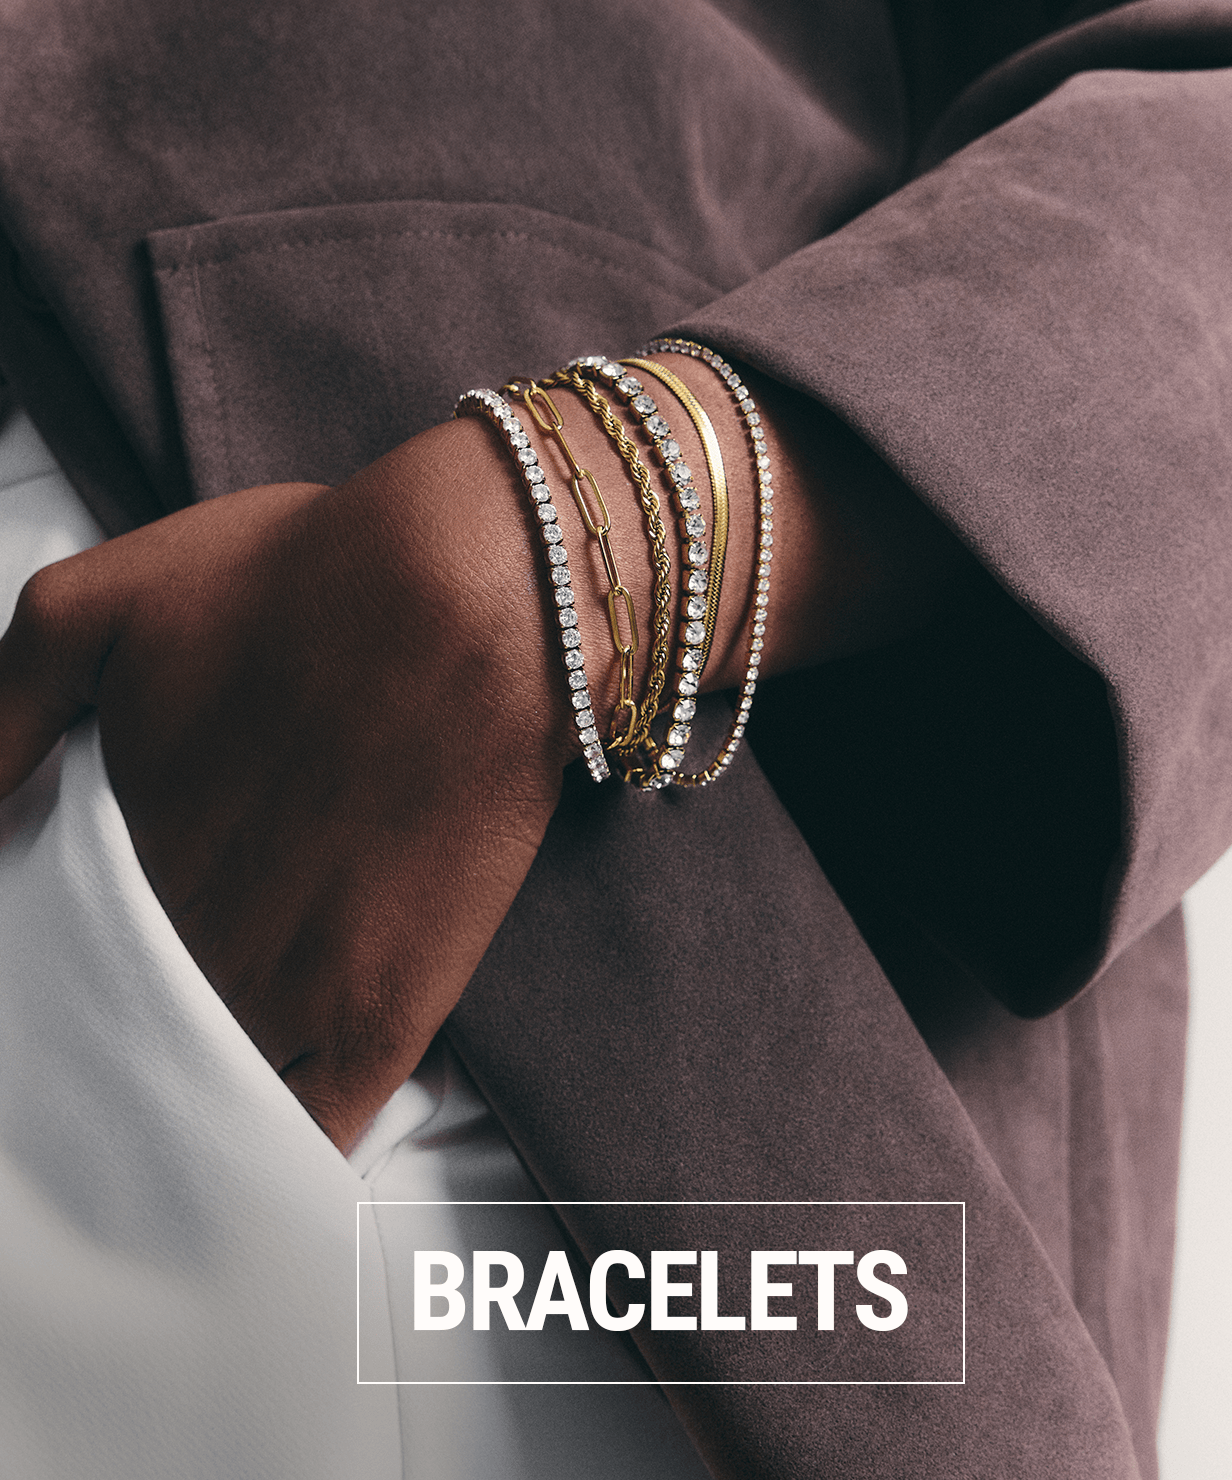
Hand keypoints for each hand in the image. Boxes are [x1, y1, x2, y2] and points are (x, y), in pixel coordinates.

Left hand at [0, 359, 966, 1150]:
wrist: (476, 596)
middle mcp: (189, 935)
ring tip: (158, 1132)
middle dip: (97, 1055)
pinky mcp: (388, 1009)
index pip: (46, 969)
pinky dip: (272, 1157)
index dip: (46, 990)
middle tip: (96, 1062)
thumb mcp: (90, 602)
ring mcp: (292, 984)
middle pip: (117, 1040)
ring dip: (169, 1118)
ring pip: (200, 1097)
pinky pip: (314, 1127)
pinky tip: (248, 1165)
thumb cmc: (296, 582)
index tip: (50, 997)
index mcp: (113, 851)